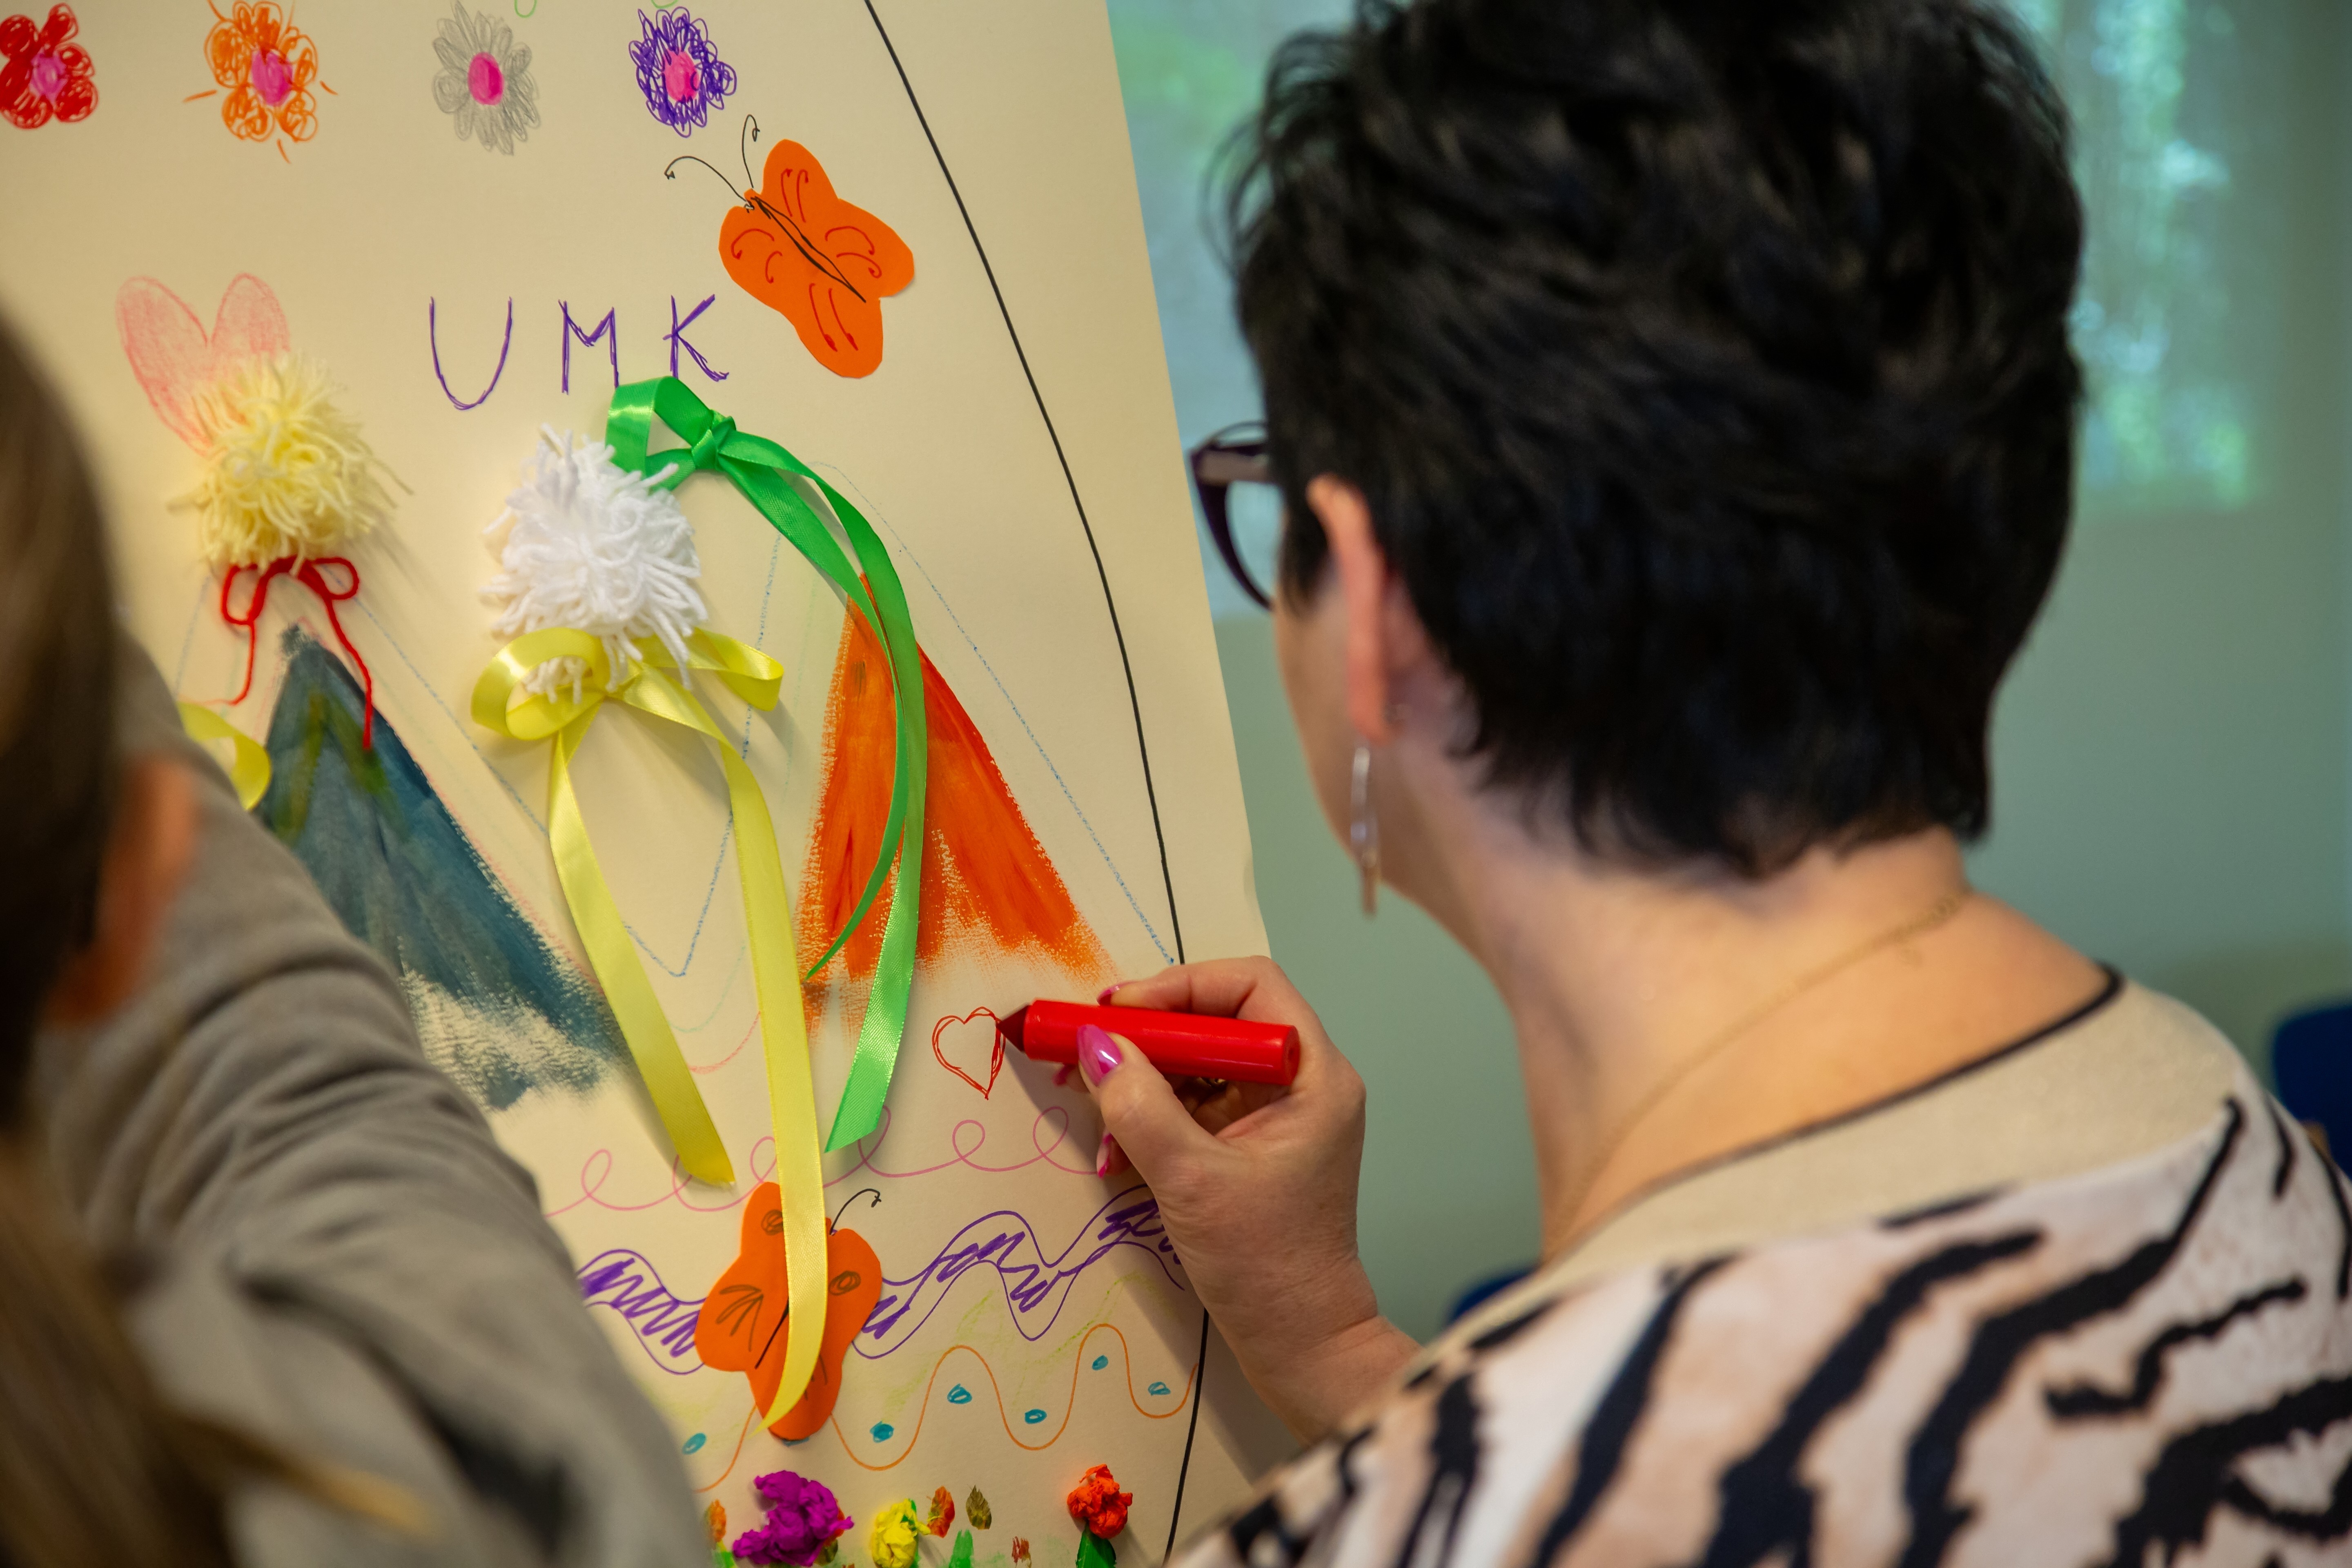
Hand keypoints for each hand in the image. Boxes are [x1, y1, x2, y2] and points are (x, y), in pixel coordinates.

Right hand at [1079, 957, 1418, 1441]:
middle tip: (1086, 1051)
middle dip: (1147, 1036)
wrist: (1299, 1344)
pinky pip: (1194, 1105)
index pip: (1251, 985)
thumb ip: (1140, 1107)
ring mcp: (1276, 1116)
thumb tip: (1094, 1045)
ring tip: (1093, 1111)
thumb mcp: (1191, 1181)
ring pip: (1199, 1063)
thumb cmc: (1264, 1266)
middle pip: (1217, 1019)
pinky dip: (1151, 1118)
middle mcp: (1302, 1083)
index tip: (1118, 1012)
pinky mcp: (1250, 1147)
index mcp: (1314, 1076)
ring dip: (1141, 1082)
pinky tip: (1114, 1150)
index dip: (1181, 986)